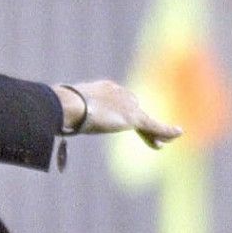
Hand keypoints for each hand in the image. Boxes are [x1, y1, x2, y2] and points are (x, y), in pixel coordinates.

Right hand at [58, 80, 183, 148]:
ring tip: (162, 143)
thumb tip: (53, 120)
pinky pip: (155, 126)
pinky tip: (178, 134)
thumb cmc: (59, 106)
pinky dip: (167, 131)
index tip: (121, 120)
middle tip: (144, 135)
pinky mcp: (134, 119)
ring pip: (147, 120)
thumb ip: (67, 114)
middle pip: (135, 110)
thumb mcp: (64, 109)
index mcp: (104, 88)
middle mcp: (120, 93)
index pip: (120, 100)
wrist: (69, 104)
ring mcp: (128, 106)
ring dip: (155, 132)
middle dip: (140, 123)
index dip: (123, 112)